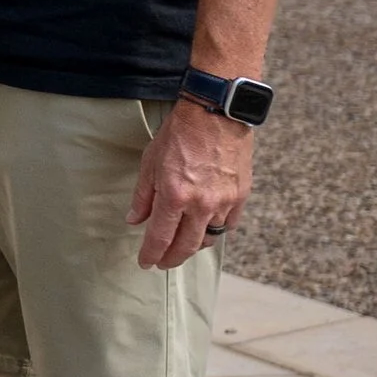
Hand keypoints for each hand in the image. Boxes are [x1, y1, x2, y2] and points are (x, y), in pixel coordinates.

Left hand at [129, 96, 256, 269]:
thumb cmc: (180, 133)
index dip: (151, 254)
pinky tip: (206, 227)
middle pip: (186, 246)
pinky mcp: (240, 195)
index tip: (146, 262)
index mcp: (175, 195)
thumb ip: (143, 196)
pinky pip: (229, 224)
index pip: (160, 237)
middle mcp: (201, 203)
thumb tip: (135, 220)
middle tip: (163, 263)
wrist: (215, 113)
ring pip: (209, 237)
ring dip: (194, 245)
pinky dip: (216, 229)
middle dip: (172, 259)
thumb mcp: (151, 161)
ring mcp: (224, 201)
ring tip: (183, 245)